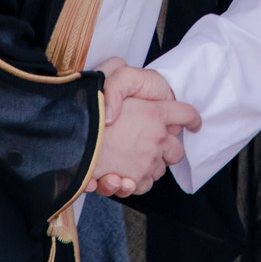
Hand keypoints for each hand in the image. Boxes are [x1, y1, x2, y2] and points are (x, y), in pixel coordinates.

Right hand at [87, 59, 199, 196]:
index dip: (190, 119)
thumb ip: (121, 77)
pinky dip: (135, 183)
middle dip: (168, 149)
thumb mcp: (109, 78)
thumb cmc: (89, 108)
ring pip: (159, 169)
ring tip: (128, 160)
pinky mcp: (135, 180)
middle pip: (177, 150)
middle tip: (149, 145)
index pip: (186, 114)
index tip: (193, 123)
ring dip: (149, 167)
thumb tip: (132, 96)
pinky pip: (144, 184)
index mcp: (155, 112)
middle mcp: (156, 138)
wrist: (68, 138)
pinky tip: (121, 176)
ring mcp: (147, 161)